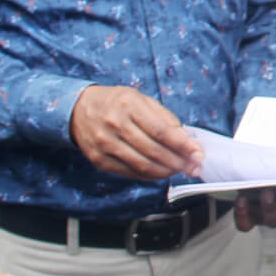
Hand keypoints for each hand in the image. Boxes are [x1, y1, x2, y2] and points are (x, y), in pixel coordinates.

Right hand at [68, 85, 205, 180]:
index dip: (182, 145)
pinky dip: (149, 176)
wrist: (77, 109)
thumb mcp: (141, 99)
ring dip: (166, 172)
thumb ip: (164, 117)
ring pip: (142, 165)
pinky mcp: (99, 160)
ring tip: (181, 171)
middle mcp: (115, 124)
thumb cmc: (115, 102)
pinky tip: (161, 173)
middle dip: (179, 162)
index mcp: (129, 105)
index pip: (161, 130)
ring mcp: (105, 144)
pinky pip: (129, 172)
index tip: (198, 153)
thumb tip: (185, 138)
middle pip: (153, 150)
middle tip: (194, 167)